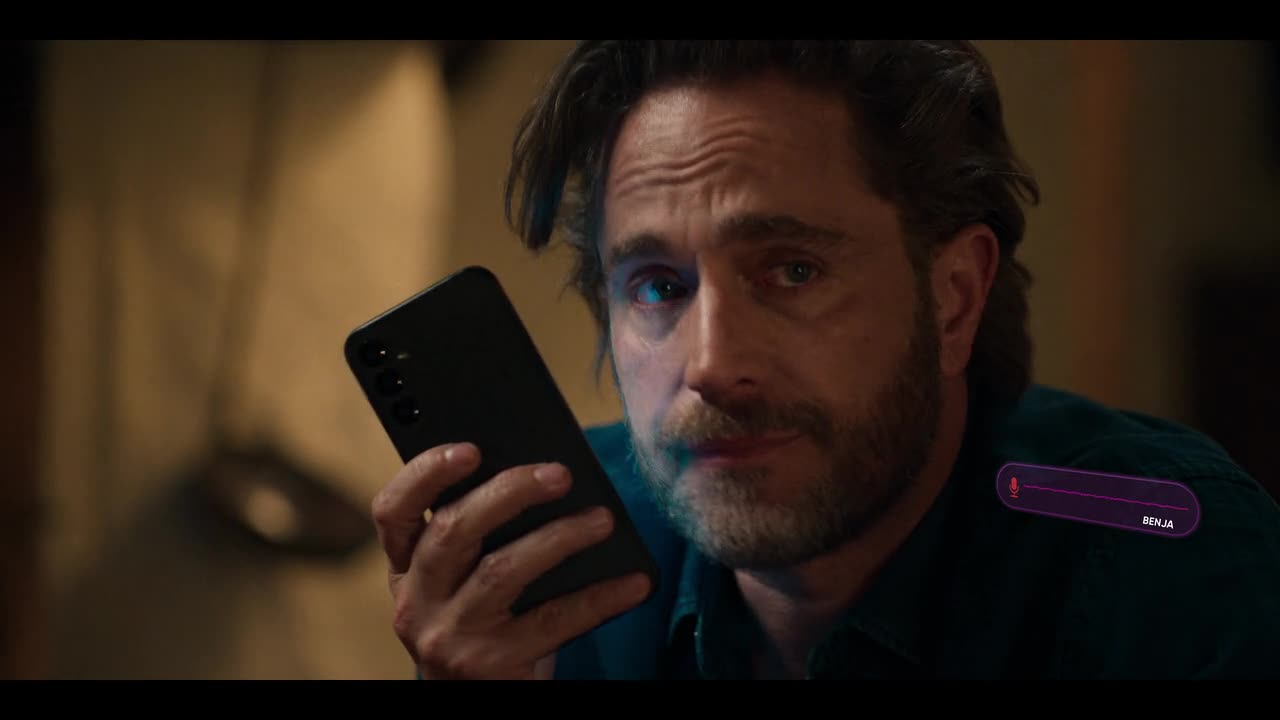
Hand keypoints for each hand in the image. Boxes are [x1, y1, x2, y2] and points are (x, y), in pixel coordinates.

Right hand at [372, 442, 651, 678]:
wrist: (485, 700)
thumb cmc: (488, 624)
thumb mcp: (466, 581)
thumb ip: (483, 536)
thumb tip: (545, 475)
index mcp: (405, 568)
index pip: (392, 510)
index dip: (425, 474)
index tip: (470, 448)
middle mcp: (416, 601)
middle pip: (452, 531)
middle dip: (509, 492)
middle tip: (560, 474)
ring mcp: (448, 636)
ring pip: (501, 570)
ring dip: (558, 538)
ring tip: (602, 520)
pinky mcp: (489, 664)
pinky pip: (551, 619)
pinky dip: (599, 597)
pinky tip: (634, 583)